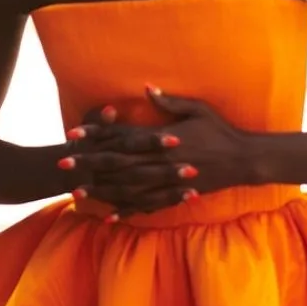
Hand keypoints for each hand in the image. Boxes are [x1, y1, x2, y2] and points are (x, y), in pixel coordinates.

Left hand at [57, 88, 253, 216]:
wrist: (243, 159)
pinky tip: (109, 217)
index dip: (97, 133)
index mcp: (162, 137)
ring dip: (101, 190)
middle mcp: (160, 160)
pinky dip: (127, 212)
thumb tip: (146, 88)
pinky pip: (146, 206)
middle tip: (64, 164)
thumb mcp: (198, 109)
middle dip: (89, 163)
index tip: (74, 133)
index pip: (122, 134)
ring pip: (127, 187)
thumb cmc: (221, 130)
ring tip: (77, 192)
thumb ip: (170, 101)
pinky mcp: (174, 195)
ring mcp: (166, 181)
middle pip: (117, 163)